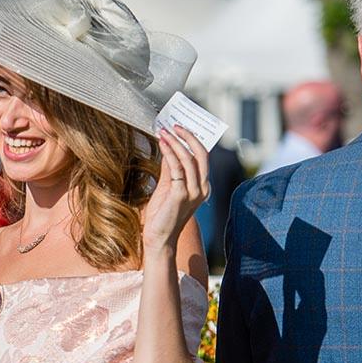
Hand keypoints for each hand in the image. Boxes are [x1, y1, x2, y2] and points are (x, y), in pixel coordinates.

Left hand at [141, 125, 210, 247]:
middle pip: (201, 154)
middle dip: (188, 136)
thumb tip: (169, 146)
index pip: (203, 157)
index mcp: (202, 186)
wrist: (158, 237)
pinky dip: (169, 152)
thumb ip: (170, 168)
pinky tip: (161, 143)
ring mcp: (194, 192)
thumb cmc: (161, 214)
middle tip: (174, 124)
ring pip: (188, 159)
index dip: (193, 140)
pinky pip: (177, 168)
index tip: (180, 127)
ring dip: (175, 142)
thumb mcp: (167, 186)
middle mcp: (202, 188)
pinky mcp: (181, 195)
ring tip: (163, 131)